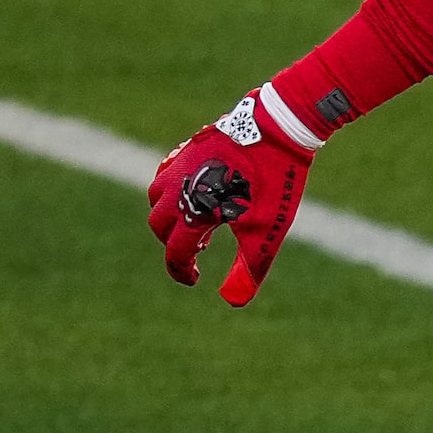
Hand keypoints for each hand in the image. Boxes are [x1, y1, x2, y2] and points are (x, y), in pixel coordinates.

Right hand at [147, 87, 317, 304]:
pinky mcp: (186, 149)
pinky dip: (170, 191)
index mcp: (195, 214)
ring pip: (155, 198)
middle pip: (159, 226)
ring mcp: (179, 166)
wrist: (277, 130)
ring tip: (201, 221)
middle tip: (201, 250)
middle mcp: (178, 190)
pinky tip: (196, 193)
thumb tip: (234, 302)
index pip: (175, 253)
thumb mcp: (266, 233)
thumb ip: (249, 270)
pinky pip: (164, 174)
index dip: (182, 271)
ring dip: (170, 216)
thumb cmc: (274, 184)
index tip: (195, 279)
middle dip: (173, 243)